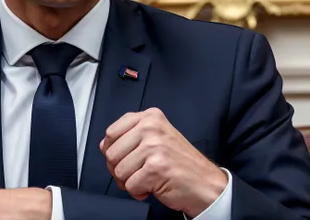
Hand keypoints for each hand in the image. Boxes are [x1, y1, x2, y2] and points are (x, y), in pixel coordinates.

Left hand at [100, 108, 227, 217]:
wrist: (206, 184)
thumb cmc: (179, 162)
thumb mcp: (155, 137)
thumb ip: (129, 136)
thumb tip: (103, 146)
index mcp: (150, 117)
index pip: (111, 132)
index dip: (113, 150)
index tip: (126, 157)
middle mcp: (151, 127)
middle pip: (111, 153)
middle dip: (119, 169)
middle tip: (136, 173)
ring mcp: (154, 146)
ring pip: (118, 171)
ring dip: (129, 182)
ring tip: (145, 179)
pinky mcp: (155, 168)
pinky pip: (130, 185)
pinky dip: (138, 192)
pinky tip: (151, 187)